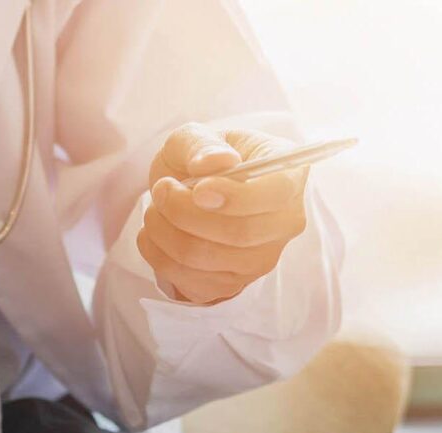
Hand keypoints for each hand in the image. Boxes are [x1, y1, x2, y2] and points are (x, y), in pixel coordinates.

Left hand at [139, 123, 307, 304]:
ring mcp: (260, 260)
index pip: (276, 194)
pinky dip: (161, 258)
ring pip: (208, 260)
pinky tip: (155, 235)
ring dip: (166, 234)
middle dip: (186, 213)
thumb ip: (202, 144)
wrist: (189, 194)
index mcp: (288, 177)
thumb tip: (216, 161)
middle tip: (161, 191)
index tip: (197, 189)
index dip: (235, 197)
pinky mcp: (232, 286)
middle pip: (240, 234)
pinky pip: (192, 282)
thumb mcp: (195, 137)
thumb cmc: (201, 161)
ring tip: (154, 210)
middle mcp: (283, 224)